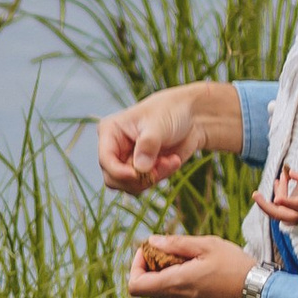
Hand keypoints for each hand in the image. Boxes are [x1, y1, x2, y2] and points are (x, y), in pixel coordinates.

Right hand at [95, 81, 240, 194]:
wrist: (191, 118)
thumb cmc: (170, 111)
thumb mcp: (158, 124)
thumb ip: (148, 145)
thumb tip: (140, 169)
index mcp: (110, 131)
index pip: (105, 160)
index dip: (119, 172)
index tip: (137, 174)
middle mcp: (115, 149)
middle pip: (114, 179)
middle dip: (139, 177)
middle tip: (161, 165)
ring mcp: (128, 161)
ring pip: (130, 186)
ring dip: (153, 177)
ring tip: (170, 160)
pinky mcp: (141, 171)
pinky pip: (145, 185)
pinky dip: (160, 177)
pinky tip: (172, 161)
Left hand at [124, 231, 256, 297]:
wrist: (258, 293)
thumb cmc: (234, 266)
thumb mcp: (207, 245)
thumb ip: (176, 243)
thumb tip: (151, 241)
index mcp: (175, 284)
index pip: (135, 285)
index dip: (136, 265)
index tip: (150, 249)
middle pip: (146, 286)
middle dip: (151, 265)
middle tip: (170, 248)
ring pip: (159, 289)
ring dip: (165, 271)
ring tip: (188, 256)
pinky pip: (173, 294)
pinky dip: (176, 279)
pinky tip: (195, 266)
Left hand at [253, 165, 297, 231]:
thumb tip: (289, 172)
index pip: (295, 205)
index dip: (286, 202)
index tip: (277, 199)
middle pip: (277, 214)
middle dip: (264, 205)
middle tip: (255, 194)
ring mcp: (292, 220)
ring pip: (278, 207)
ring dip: (278, 191)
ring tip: (281, 177)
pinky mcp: (290, 218)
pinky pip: (280, 208)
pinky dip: (279, 196)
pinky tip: (279, 183)